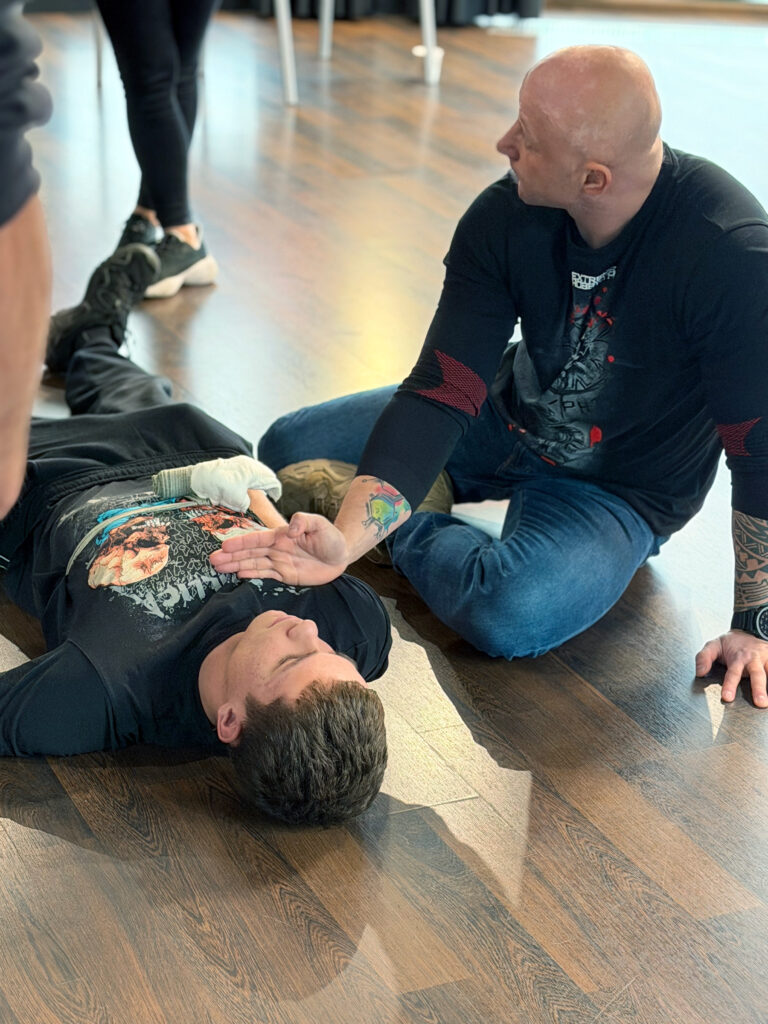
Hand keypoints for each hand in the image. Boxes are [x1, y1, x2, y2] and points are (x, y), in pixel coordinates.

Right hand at [209, 512, 348, 585]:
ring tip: (218, 567)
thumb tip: (290, 529)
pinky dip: (251, 575)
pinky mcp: (285, 575)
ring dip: (236, 565)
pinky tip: (238, 575)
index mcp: (282, 535)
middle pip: (250, 552)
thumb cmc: (331, 537)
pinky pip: (265, 575)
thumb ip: (304, 521)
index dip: (242, 543)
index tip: (225, 546)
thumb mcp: (320, 524)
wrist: (341, 556)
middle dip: (231, 556)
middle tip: (213, 560)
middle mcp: (277, 548)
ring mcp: (279, 562)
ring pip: (253, 564)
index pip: (258, 539)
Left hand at [695, 630, 767, 707]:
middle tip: (759, 702)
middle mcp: (754, 659)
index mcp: (738, 657)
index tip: (727, 697)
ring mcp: (766, 660)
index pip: (733, 672)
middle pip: (757, 674)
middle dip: (758, 688)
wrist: (748, 631)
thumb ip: (704, 657)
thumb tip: (700, 672)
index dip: (729, 685)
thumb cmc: (731, 643)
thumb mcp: (714, 645)